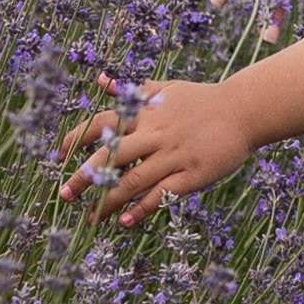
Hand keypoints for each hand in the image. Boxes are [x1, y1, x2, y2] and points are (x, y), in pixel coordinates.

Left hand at [59, 76, 252, 222]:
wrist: (245, 110)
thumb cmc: (202, 100)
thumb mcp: (166, 89)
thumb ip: (132, 89)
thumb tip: (100, 81)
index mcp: (145, 113)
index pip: (101, 124)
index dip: (76, 139)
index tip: (58, 155)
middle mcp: (155, 134)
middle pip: (110, 157)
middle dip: (84, 177)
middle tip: (65, 195)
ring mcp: (174, 156)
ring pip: (132, 181)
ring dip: (107, 201)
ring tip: (90, 218)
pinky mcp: (192, 175)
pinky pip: (161, 195)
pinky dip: (140, 209)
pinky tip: (124, 222)